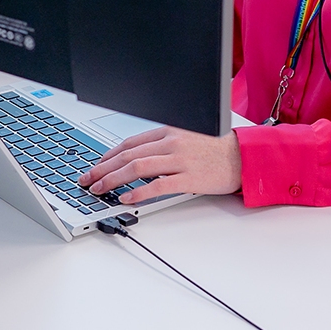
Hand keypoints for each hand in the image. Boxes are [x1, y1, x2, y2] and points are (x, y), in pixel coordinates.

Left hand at [78, 126, 241, 203]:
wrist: (243, 156)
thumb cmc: (215, 149)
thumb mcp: (186, 138)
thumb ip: (163, 144)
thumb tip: (137, 157)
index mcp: (168, 131)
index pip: (130, 142)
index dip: (108, 155)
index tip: (95, 166)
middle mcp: (171, 142)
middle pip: (128, 154)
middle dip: (103, 167)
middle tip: (87, 179)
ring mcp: (179, 159)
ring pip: (138, 167)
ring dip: (113, 178)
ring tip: (100, 188)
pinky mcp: (189, 177)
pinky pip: (158, 184)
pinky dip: (139, 191)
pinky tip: (126, 198)